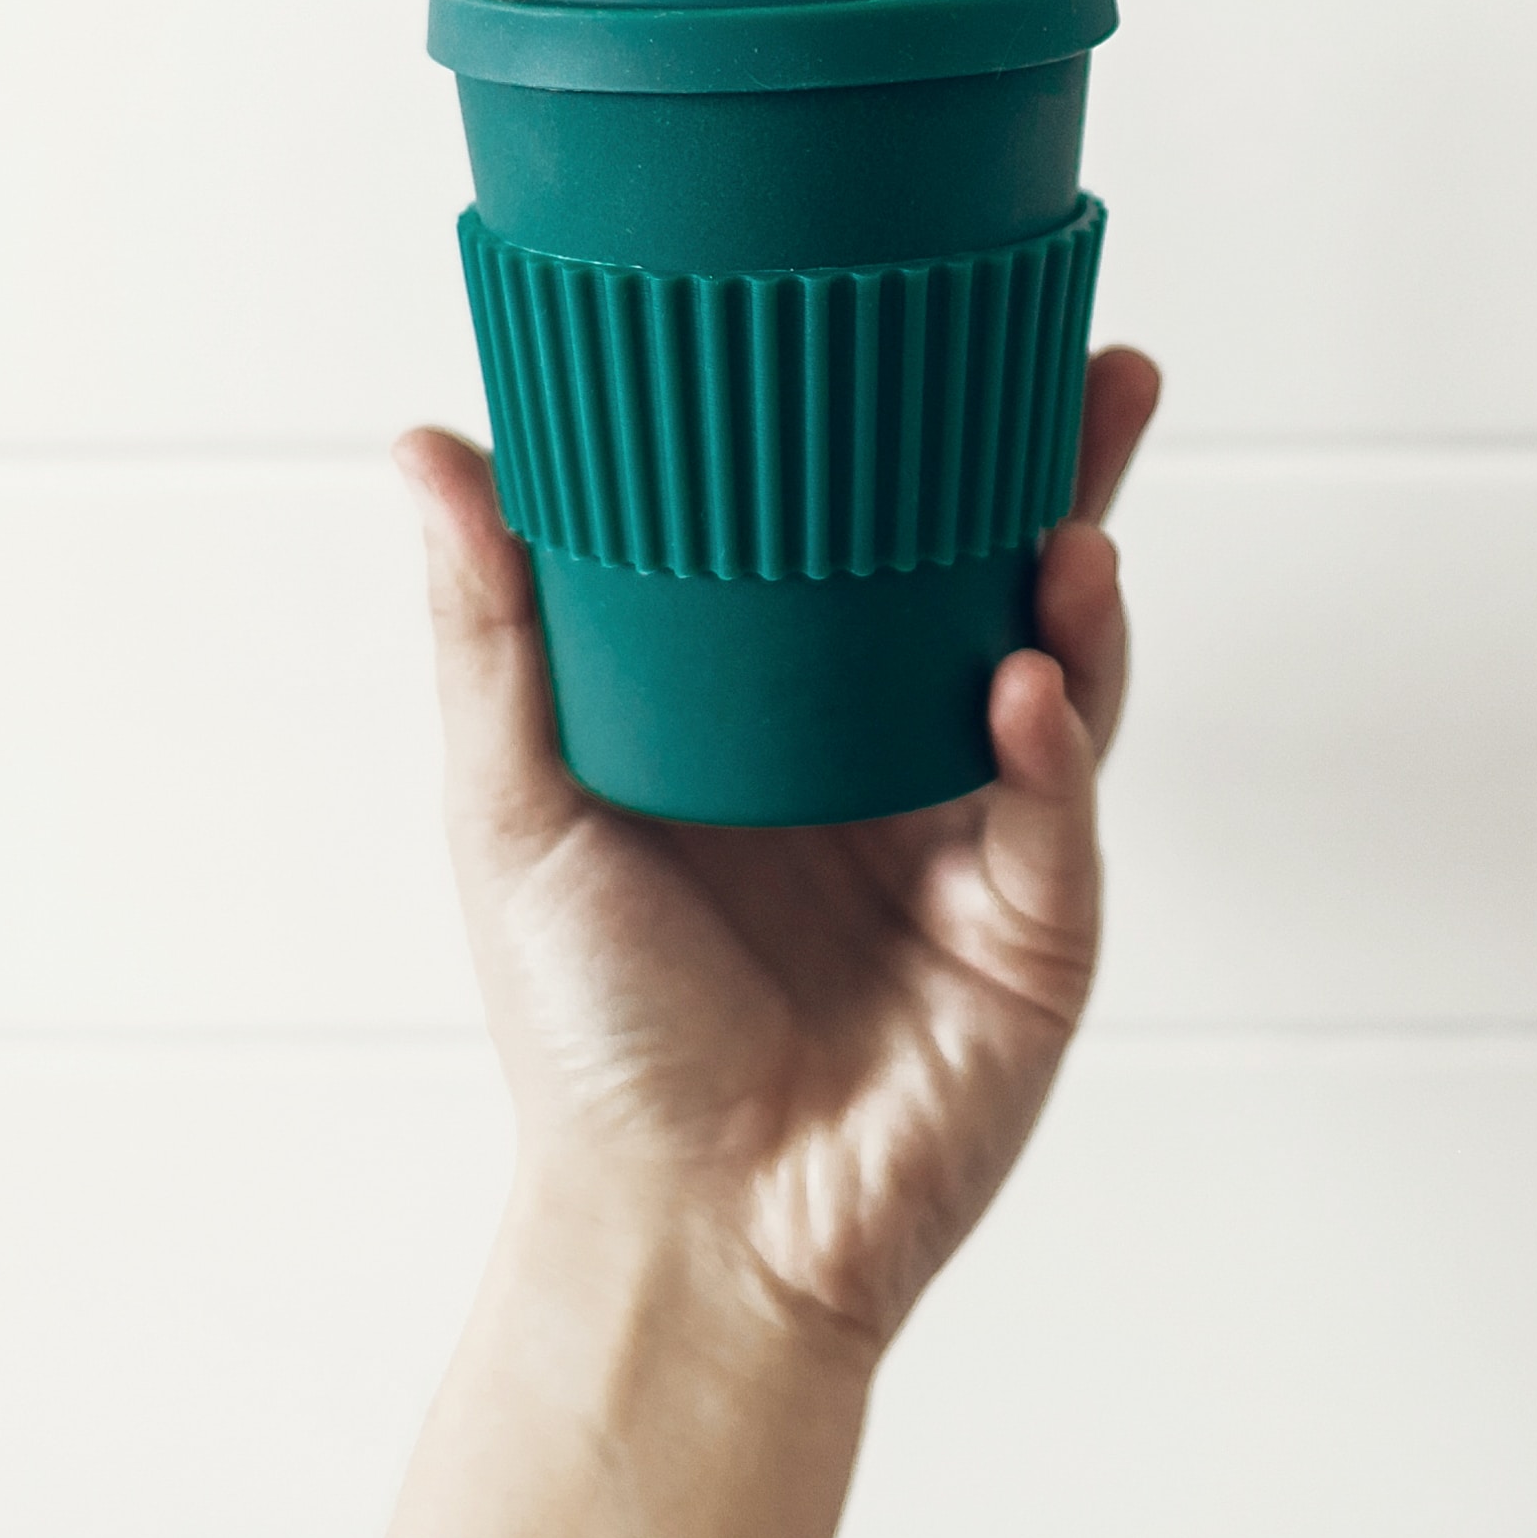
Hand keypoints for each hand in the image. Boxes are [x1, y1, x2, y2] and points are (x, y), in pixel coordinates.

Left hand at [391, 346, 1163, 1353]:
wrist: (678, 1230)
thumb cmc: (594, 1037)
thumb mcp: (519, 807)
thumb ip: (496, 629)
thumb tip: (431, 442)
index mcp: (791, 716)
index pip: (873, 539)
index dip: (920, 431)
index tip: (941, 307)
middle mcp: (900, 761)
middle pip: (1001, 579)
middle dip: (1064, 475)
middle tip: (1105, 370)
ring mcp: (981, 843)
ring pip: (1062, 678)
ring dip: (1075, 592)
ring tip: (1067, 523)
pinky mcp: (1035, 936)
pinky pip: (1057, 814)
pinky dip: (1049, 740)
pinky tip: (1019, 685)